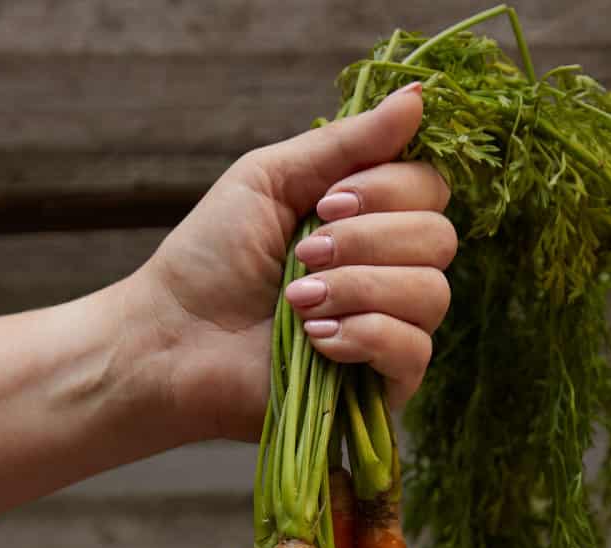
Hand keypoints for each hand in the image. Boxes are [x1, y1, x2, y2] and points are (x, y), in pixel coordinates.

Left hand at [130, 85, 455, 442]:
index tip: (325, 203)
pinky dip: (363, 335)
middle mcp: (391, 275)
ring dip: (357, 288)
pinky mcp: (382, 387)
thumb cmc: (211, 259)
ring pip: (431, 294)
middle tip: (303, 255)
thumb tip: (419, 96)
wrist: (173, 339)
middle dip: (365, 240)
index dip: (388, 191)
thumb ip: (348, 143)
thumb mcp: (273, 179)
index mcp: (372, 222)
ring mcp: (391, 333)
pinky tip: (316, 338)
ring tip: (298, 301)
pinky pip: (414, 351)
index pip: (431, 191)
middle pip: (438, 239)